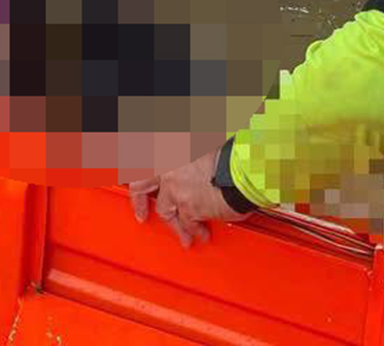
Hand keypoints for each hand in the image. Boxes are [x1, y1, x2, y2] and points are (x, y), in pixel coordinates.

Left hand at [129, 148, 250, 248]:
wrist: (245, 168)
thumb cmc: (230, 157)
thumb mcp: (203, 148)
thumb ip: (188, 160)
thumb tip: (189, 169)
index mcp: (169, 148)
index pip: (143, 163)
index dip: (142, 177)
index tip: (144, 185)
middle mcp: (167, 166)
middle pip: (139, 185)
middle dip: (138, 202)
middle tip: (141, 213)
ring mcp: (175, 187)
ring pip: (164, 211)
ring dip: (174, 225)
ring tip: (183, 235)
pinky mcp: (188, 207)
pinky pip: (186, 224)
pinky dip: (193, 232)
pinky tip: (199, 234)